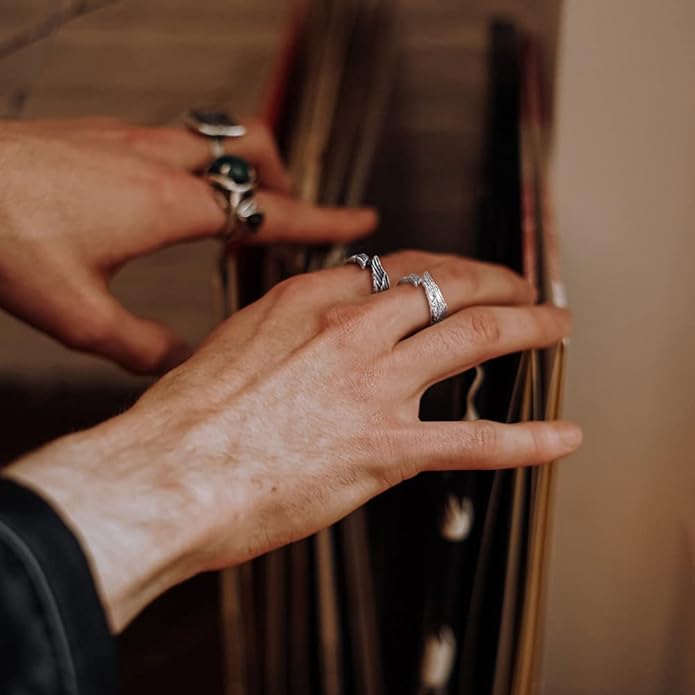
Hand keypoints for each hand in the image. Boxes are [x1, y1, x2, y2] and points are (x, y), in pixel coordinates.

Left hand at [0, 117, 376, 372]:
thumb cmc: (2, 236)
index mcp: (170, 205)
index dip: (324, 219)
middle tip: (288, 210)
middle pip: (251, 150)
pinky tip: (161, 194)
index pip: (271, 210)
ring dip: (238, 165)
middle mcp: (158, 162)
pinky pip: (169, 136)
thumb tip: (180, 362)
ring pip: (212, 137)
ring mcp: (128, 139)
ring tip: (234, 202)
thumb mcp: (76, 315)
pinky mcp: (98, 132)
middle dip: (284, 176)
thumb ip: (140, 347)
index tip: (362, 220)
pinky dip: (191, 162)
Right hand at [5, 250, 581, 630]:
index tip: (456, 275)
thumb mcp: (234, 345)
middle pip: (448, 286)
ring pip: (477, 336)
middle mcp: (351, 328)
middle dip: (497, 280)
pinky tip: (561, 436)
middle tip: (521, 286)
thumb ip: (284, 332)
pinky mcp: (385, 448)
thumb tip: (306, 336)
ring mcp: (374, 384)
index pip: (394, 268)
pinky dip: (528, 439)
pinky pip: (476, 440)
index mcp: (310, 300)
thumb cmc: (186, 418)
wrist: (166, 472)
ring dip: (528, 327)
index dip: (439, 267)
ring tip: (554, 326)